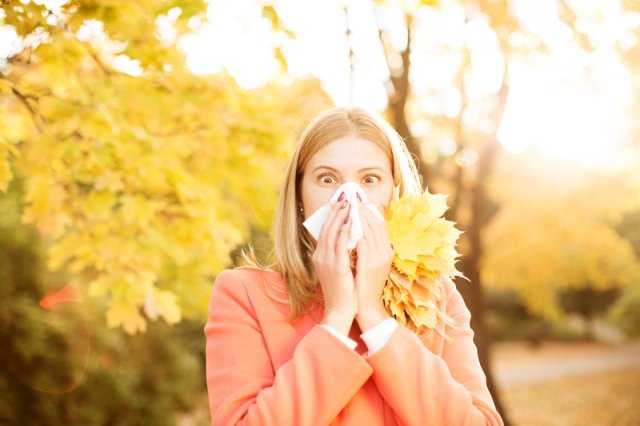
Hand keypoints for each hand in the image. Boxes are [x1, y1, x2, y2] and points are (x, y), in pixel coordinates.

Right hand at [313, 197, 357, 335]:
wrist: (340, 310)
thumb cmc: (342, 290)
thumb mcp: (337, 268)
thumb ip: (338, 253)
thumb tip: (347, 237)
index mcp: (320, 256)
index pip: (325, 231)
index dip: (332, 216)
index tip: (340, 204)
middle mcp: (320, 257)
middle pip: (327, 228)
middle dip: (336, 212)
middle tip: (344, 199)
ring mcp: (327, 262)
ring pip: (332, 234)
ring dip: (340, 218)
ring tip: (348, 205)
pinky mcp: (336, 267)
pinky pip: (340, 245)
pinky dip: (344, 232)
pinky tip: (349, 223)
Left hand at [354, 198, 392, 331]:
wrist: (366, 306)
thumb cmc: (365, 284)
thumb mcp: (370, 263)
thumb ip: (367, 248)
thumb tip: (360, 232)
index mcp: (387, 252)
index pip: (381, 227)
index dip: (373, 213)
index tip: (364, 202)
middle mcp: (385, 253)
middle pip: (376, 226)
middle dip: (365, 211)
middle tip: (356, 199)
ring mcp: (378, 259)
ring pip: (370, 232)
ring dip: (360, 218)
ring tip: (352, 206)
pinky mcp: (369, 265)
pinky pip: (362, 244)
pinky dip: (356, 233)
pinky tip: (349, 224)